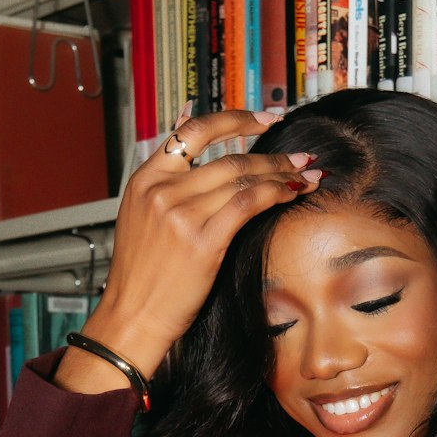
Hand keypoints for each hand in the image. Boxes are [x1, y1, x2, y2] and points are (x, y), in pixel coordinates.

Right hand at [56, 107, 321, 393]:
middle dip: (271, 154)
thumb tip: (182, 121)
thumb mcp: (141, 214)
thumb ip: (166, 172)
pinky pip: (248, 204)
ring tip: (305, 176)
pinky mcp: (202, 240)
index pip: (193, 131)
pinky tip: (292, 193)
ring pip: (242, 178)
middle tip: (300, 156)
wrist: (131, 317)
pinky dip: (275, 194)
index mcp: (145, 179)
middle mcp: (161, 190)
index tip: (264, 119)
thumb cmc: (141, 274)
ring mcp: (181, 214)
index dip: (235, 119)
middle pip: (227, 157)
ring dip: (281, 175)